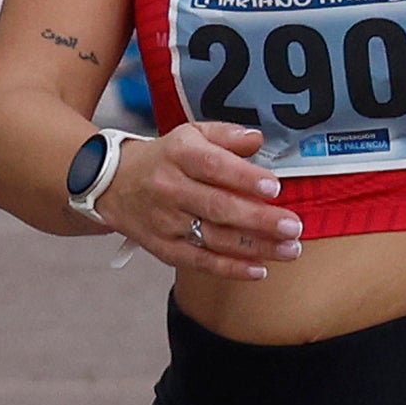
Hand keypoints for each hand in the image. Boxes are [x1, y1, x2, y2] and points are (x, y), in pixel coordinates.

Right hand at [97, 122, 302, 279]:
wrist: (112, 183)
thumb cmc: (165, 158)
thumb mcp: (191, 134)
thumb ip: (226, 135)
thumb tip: (257, 139)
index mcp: (179, 155)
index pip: (214, 166)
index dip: (245, 178)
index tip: (275, 187)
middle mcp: (170, 189)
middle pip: (218, 207)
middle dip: (259, 220)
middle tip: (293, 226)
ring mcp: (165, 222)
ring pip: (213, 238)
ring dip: (255, 247)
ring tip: (290, 249)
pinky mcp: (162, 247)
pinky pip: (199, 262)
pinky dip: (230, 269)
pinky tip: (260, 269)